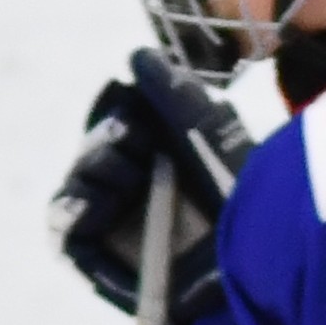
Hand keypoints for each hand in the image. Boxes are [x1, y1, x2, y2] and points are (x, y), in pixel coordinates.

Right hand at [48, 65, 245, 324]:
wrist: (257, 269)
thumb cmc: (247, 203)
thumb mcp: (213, 140)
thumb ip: (176, 95)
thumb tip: (139, 54)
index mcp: (167, 161)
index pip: (123, 127)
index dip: (124, 115)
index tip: (138, 111)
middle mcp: (142, 194)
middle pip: (97, 154)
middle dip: (110, 140)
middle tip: (131, 135)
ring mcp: (121, 230)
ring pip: (80, 188)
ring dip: (95, 171)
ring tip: (124, 169)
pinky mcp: (103, 265)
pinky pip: (68, 237)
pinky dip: (71, 217)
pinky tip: (85, 205)